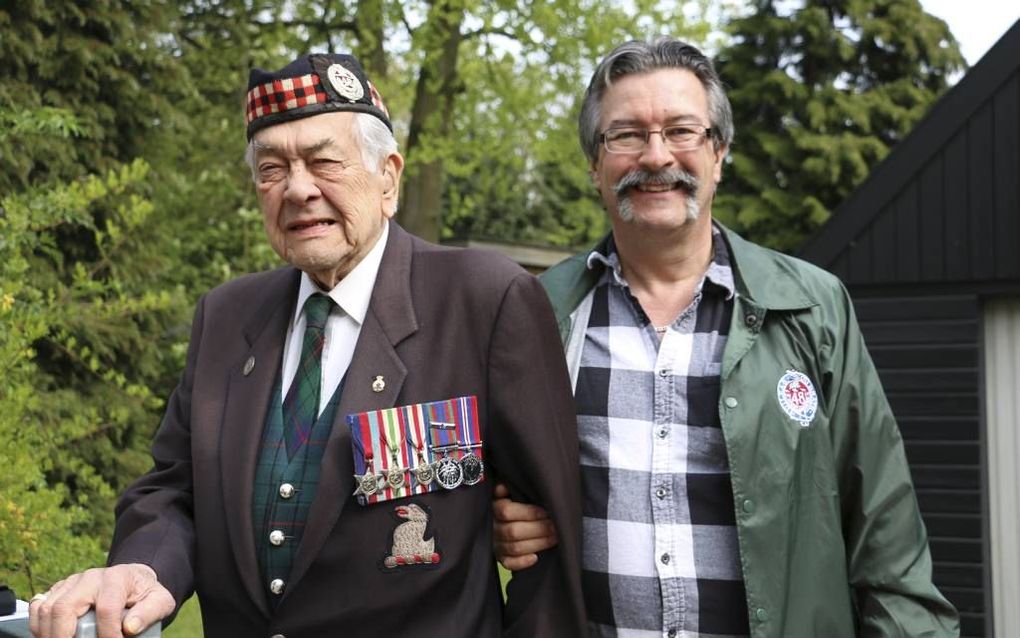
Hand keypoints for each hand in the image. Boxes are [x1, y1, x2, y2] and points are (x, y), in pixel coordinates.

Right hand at [29, 563, 173, 637]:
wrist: (134, 580)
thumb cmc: (145, 593)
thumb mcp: (159, 601)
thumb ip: (149, 612)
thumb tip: (130, 628)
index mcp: (117, 578)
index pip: (106, 609)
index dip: (108, 634)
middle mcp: (91, 577)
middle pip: (65, 607)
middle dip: (64, 636)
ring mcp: (72, 582)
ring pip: (48, 608)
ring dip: (49, 633)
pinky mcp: (60, 590)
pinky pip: (40, 606)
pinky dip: (39, 626)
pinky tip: (51, 636)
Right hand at [492, 482, 558, 570]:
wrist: (505, 519)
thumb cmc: (515, 502)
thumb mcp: (510, 491)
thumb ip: (509, 487)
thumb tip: (504, 487)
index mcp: (494, 508)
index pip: (506, 511)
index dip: (528, 512)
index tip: (547, 512)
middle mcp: (493, 527)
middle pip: (513, 531)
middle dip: (538, 529)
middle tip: (556, 527)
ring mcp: (495, 544)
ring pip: (514, 548)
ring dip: (537, 544)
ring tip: (554, 538)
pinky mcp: (499, 557)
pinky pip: (508, 563)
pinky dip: (522, 562)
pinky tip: (535, 558)